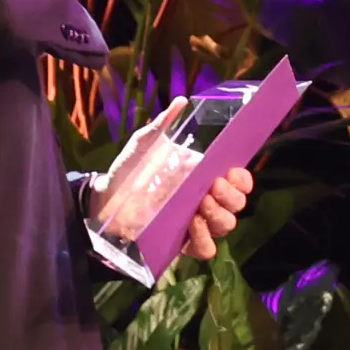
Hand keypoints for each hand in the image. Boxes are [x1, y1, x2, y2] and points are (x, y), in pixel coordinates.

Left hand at [89, 97, 252, 257]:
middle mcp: (205, 200)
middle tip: (212, 186)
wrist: (106, 195)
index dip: (242, 179)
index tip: (229, 172)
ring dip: (219, 216)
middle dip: (231, 196)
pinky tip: (191, 225)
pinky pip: (206, 249)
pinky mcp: (181, 241)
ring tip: (199, 206)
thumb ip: (162, 124)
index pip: (239, 181)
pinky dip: (203, 239)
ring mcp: (195, 222)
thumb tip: (181, 101)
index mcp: (203, 176)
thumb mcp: (144, 143)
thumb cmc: (130, 168)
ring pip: (226, 226)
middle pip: (238, 204)